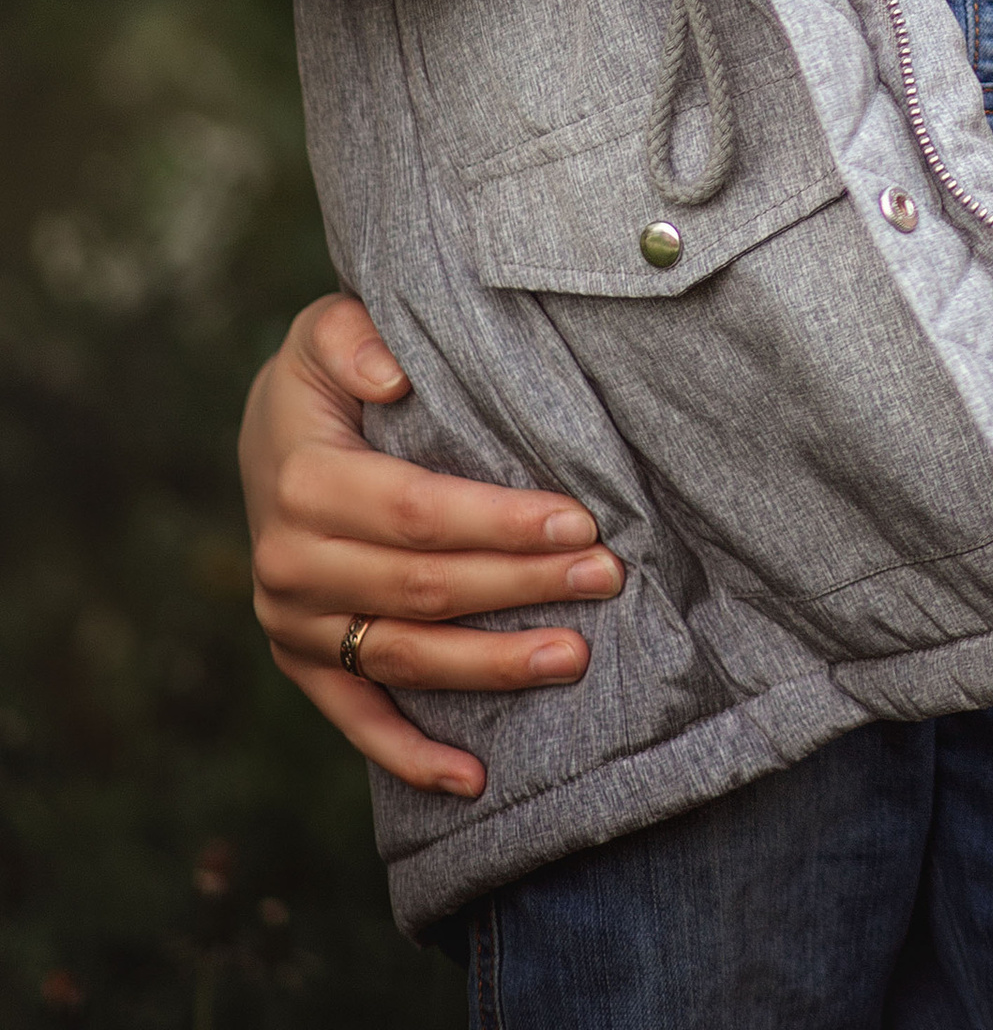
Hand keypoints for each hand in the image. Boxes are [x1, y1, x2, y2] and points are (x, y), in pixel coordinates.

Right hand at [241, 294, 624, 798]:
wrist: (270, 433)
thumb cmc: (324, 374)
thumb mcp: (326, 328)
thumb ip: (352, 336)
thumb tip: (394, 377)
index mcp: (303, 482)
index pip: (419, 513)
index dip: (500, 522)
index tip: (580, 519)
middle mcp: (290, 564)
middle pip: (426, 588)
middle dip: (523, 584)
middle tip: (607, 576)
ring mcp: (293, 624)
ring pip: (405, 657)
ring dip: (492, 666)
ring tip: (574, 656)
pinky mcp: (302, 664)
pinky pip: (356, 720)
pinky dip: (411, 756)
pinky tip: (473, 778)